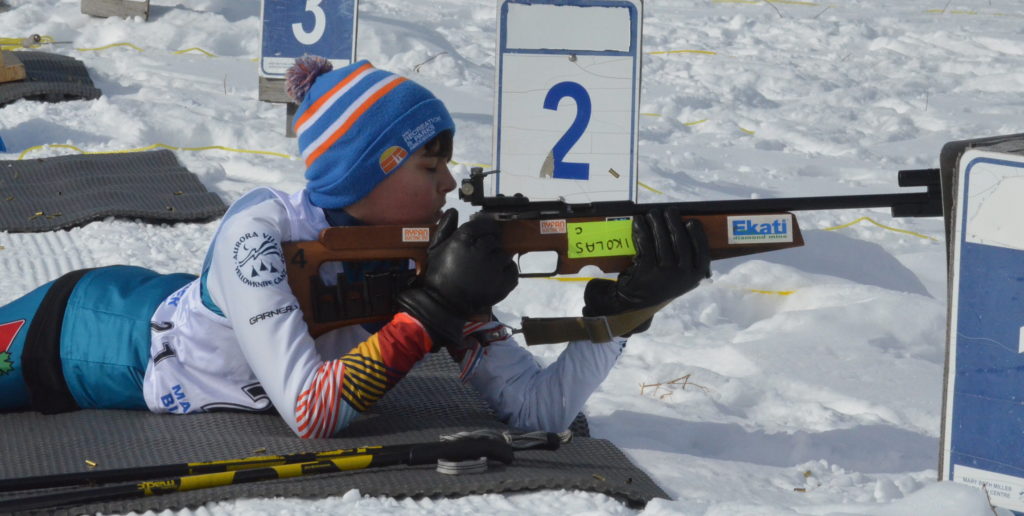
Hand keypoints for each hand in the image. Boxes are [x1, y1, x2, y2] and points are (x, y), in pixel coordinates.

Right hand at [397, 209, 518, 348]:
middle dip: (489, 245)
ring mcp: (493, 268)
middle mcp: (480, 251)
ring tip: (486, 268)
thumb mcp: (435, 249)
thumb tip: (453, 210)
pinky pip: (513, 270)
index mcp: (463, 240)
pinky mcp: (502, 283)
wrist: (443, 304)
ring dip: (498, 259)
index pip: (483, 225)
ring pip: (504, 254)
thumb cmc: (438, 275)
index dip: (485, 228)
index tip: (483, 234)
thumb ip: (445, 228)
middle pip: (495, 239)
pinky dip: (507, 272)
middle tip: (480, 255)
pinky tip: (495, 276)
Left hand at [583, 208, 709, 334]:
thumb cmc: (659, 284)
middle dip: (673, 221)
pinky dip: (641, 229)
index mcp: (696, 275)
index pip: (702, 250)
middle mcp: (683, 274)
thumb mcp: (680, 278)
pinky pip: (645, 242)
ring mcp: (665, 272)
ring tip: (652, 213)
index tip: (691, 221)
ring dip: (656, 221)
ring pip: (662, 239)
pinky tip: (639, 222)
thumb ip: (687, 261)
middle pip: (680, 240)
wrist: (634, 302)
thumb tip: (686, 228)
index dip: (697, 234)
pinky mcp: (647, 268)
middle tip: (668, 210)